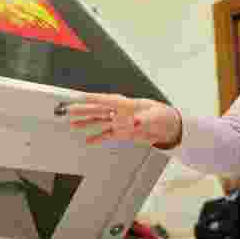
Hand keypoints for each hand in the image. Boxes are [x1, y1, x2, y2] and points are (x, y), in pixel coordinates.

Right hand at [60, 93, 181, 145]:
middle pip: (99, 110)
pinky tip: (88, 140)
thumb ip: (144, 119)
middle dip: (84, 110)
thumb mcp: (156, 116)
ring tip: (73, 123)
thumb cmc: (164, 116)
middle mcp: (121, 113)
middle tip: (70, 109)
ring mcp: (120, 123)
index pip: (107, 100)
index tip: (81, 97)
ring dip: (86, 123)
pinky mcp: (122, 133)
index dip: (94, 98)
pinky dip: (97, 138)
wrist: (169, 128)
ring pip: (99, 122)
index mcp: (128, 104)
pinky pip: (107, 136)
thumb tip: (134, 122)